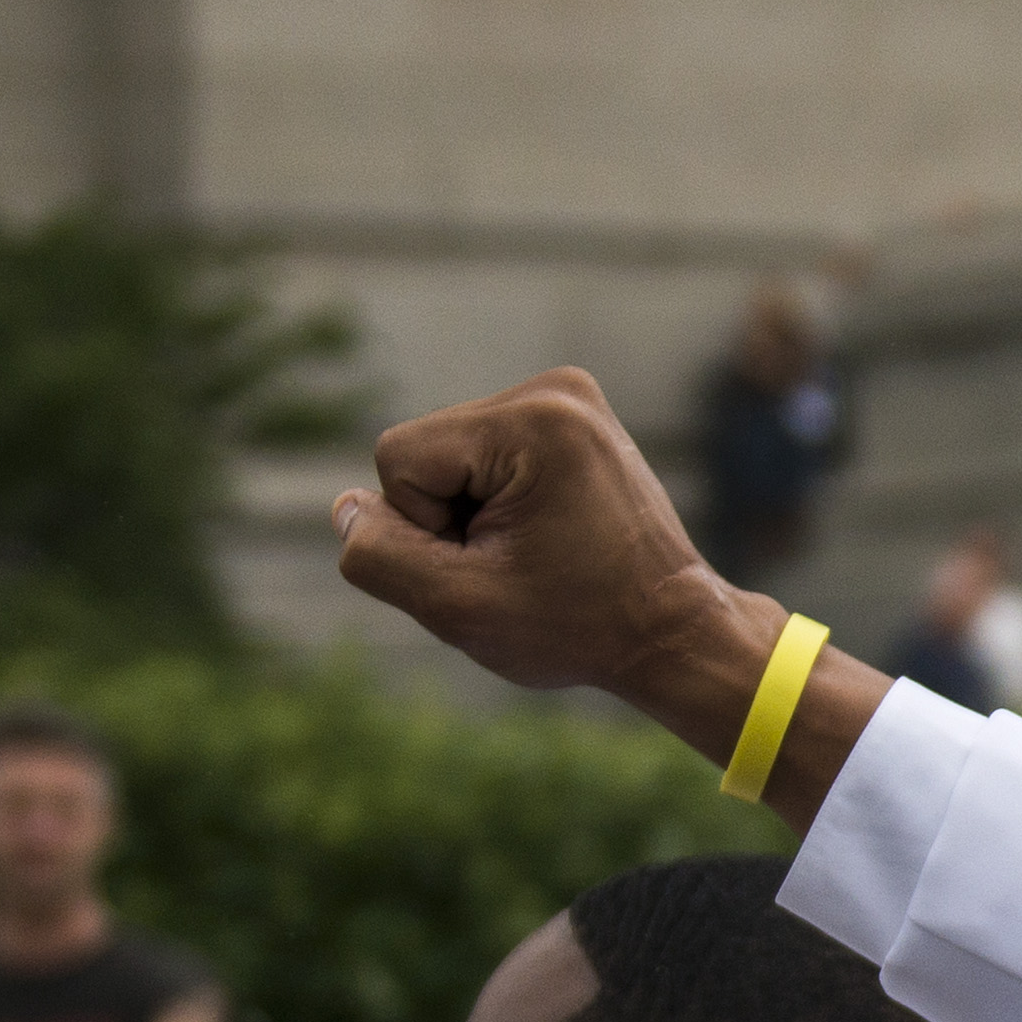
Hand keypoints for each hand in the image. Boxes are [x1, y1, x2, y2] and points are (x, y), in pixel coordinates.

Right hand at [333, 370, 764, 746]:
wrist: (676, 631)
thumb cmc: (579, 628)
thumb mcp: (460, 608)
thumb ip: (380, 556)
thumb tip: (345, 506)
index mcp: (533, 420)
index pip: (399, 459)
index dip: (426, 527)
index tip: (497, 563)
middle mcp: (556, 389)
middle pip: (426, 452)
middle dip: (453, 518)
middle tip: (525, 564)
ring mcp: (570, 397)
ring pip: (453, 456)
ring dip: (477, 513)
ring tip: (543, 552)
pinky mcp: (574, 416)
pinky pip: (488, 455)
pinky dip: (503, 501)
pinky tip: (551, 534)